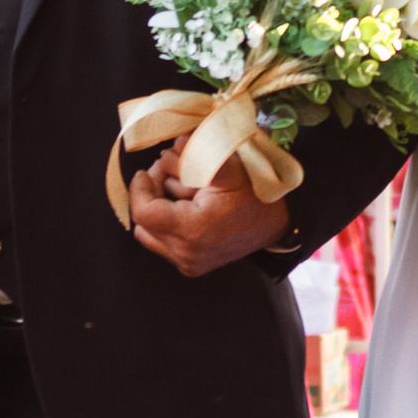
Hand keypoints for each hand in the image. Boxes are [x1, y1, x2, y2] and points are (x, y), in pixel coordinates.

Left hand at [129, 146, 290, 277]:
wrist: (278, 221)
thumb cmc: (255, 191)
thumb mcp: (226, 168)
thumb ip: (192, 156)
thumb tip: (166, 150)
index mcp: (194, 229)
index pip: (144, 213)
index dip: (139, 189)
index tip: (145, 171)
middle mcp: (187, 253)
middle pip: (145, 222)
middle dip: (150, 193)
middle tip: (164, 170)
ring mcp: (189, 264)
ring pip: (151, 234)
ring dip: (157, 208)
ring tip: (179, 187)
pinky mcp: (192, 267)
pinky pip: (163, 244)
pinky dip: (166, 223)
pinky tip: (184, 206)